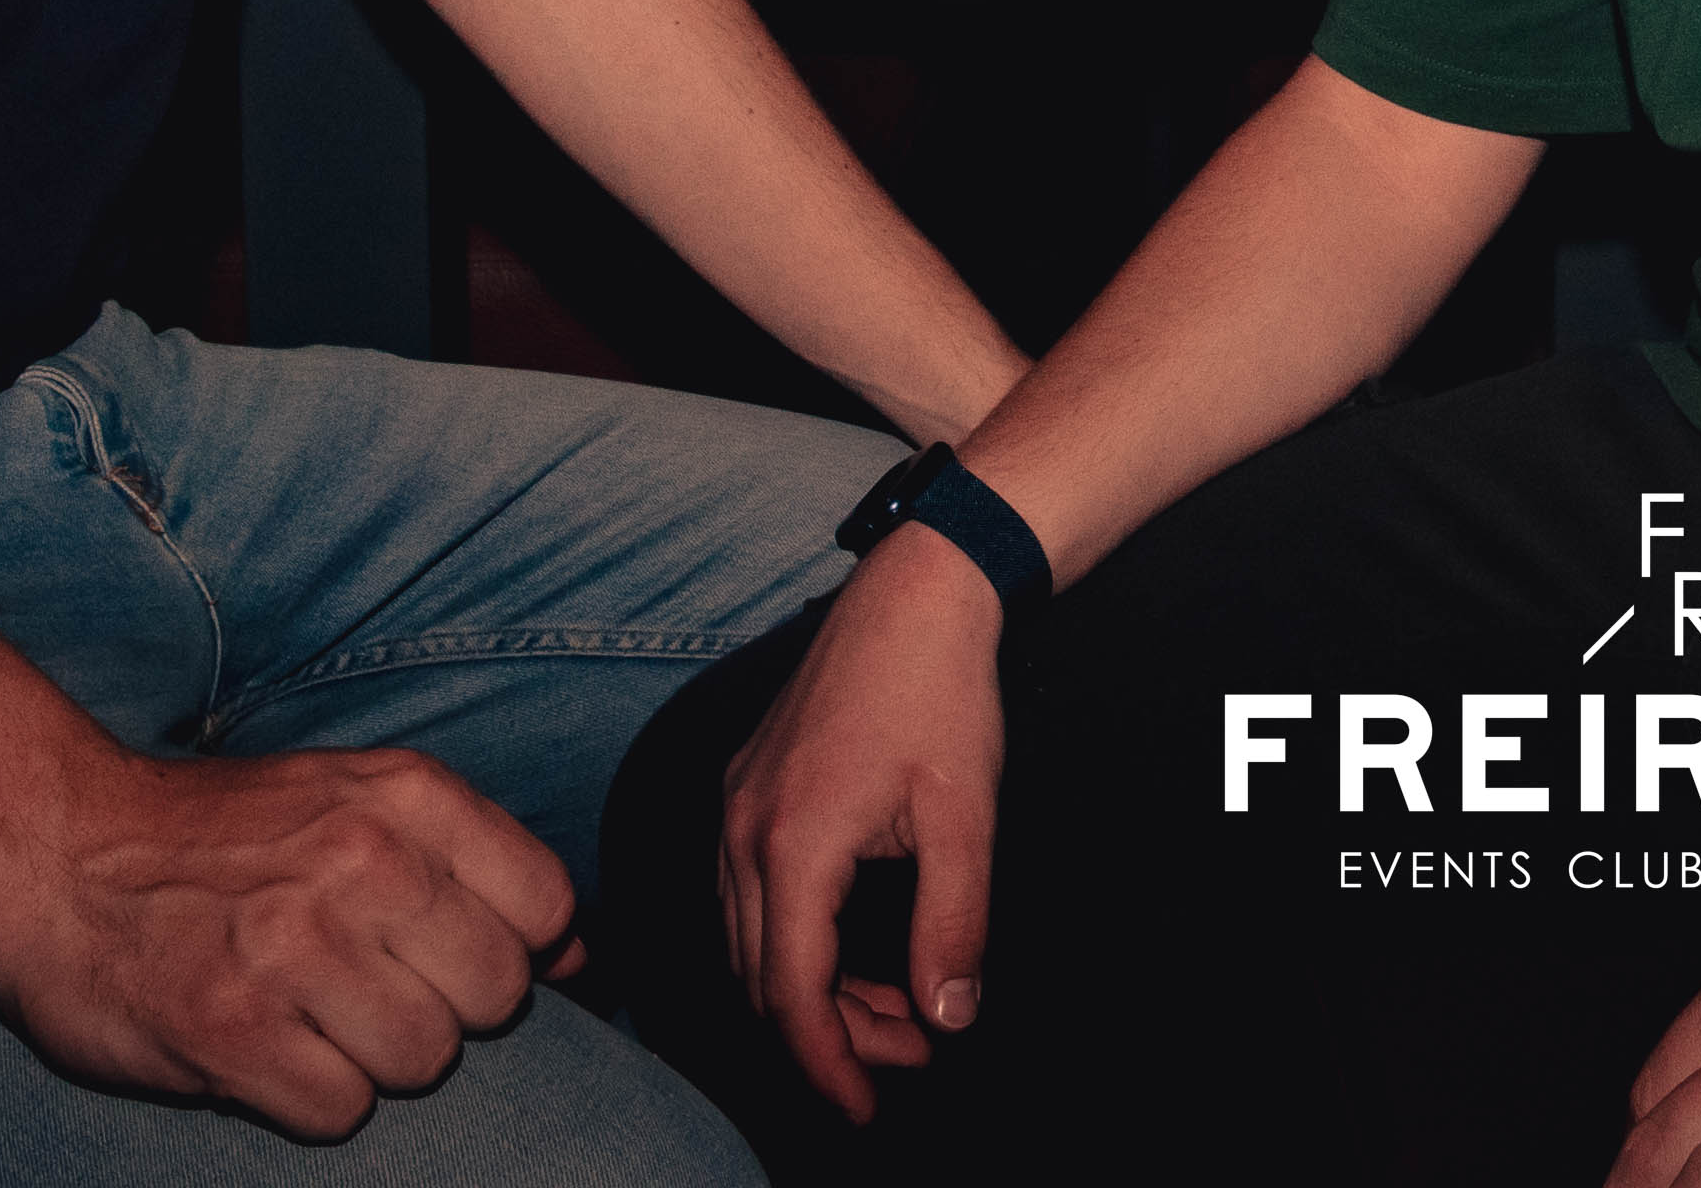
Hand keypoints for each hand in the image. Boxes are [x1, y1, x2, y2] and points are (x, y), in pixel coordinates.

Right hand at [0, 742, 579, 1142]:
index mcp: (404, 796)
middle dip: (442, 1009)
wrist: (57, 854)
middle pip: (494, 996)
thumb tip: (582, 956)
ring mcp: (294, 948)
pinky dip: (308, 1099)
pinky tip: (265, 1051)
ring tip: (309, 1016)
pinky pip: (340, 1111)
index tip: (445, 951)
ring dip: (373, 1060)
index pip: (544, 906)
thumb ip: (472, 864)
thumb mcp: (356, 802)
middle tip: (364, 987)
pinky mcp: (231, 1031)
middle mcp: (359, 862)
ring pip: (424, 1061)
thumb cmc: (224, 839)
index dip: (507, 946)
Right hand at [721, 525, 1006, 1120]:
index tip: (866, 1107)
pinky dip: (799, 939)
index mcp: (791, 844)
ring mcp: (735, 807)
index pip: (791, 993)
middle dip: (830, 1035)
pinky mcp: (746, 789)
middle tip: (908, 1057)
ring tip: (896, 1006)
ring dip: (814, 989)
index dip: (827, 1063)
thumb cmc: (942, 693)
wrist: (916, 592)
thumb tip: (948, 1017)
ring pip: (751, 941)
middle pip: (762, 978)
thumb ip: (954, 925)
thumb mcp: (965, 819)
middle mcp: (742, 832)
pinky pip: (751, 895)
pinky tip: (860, 946)